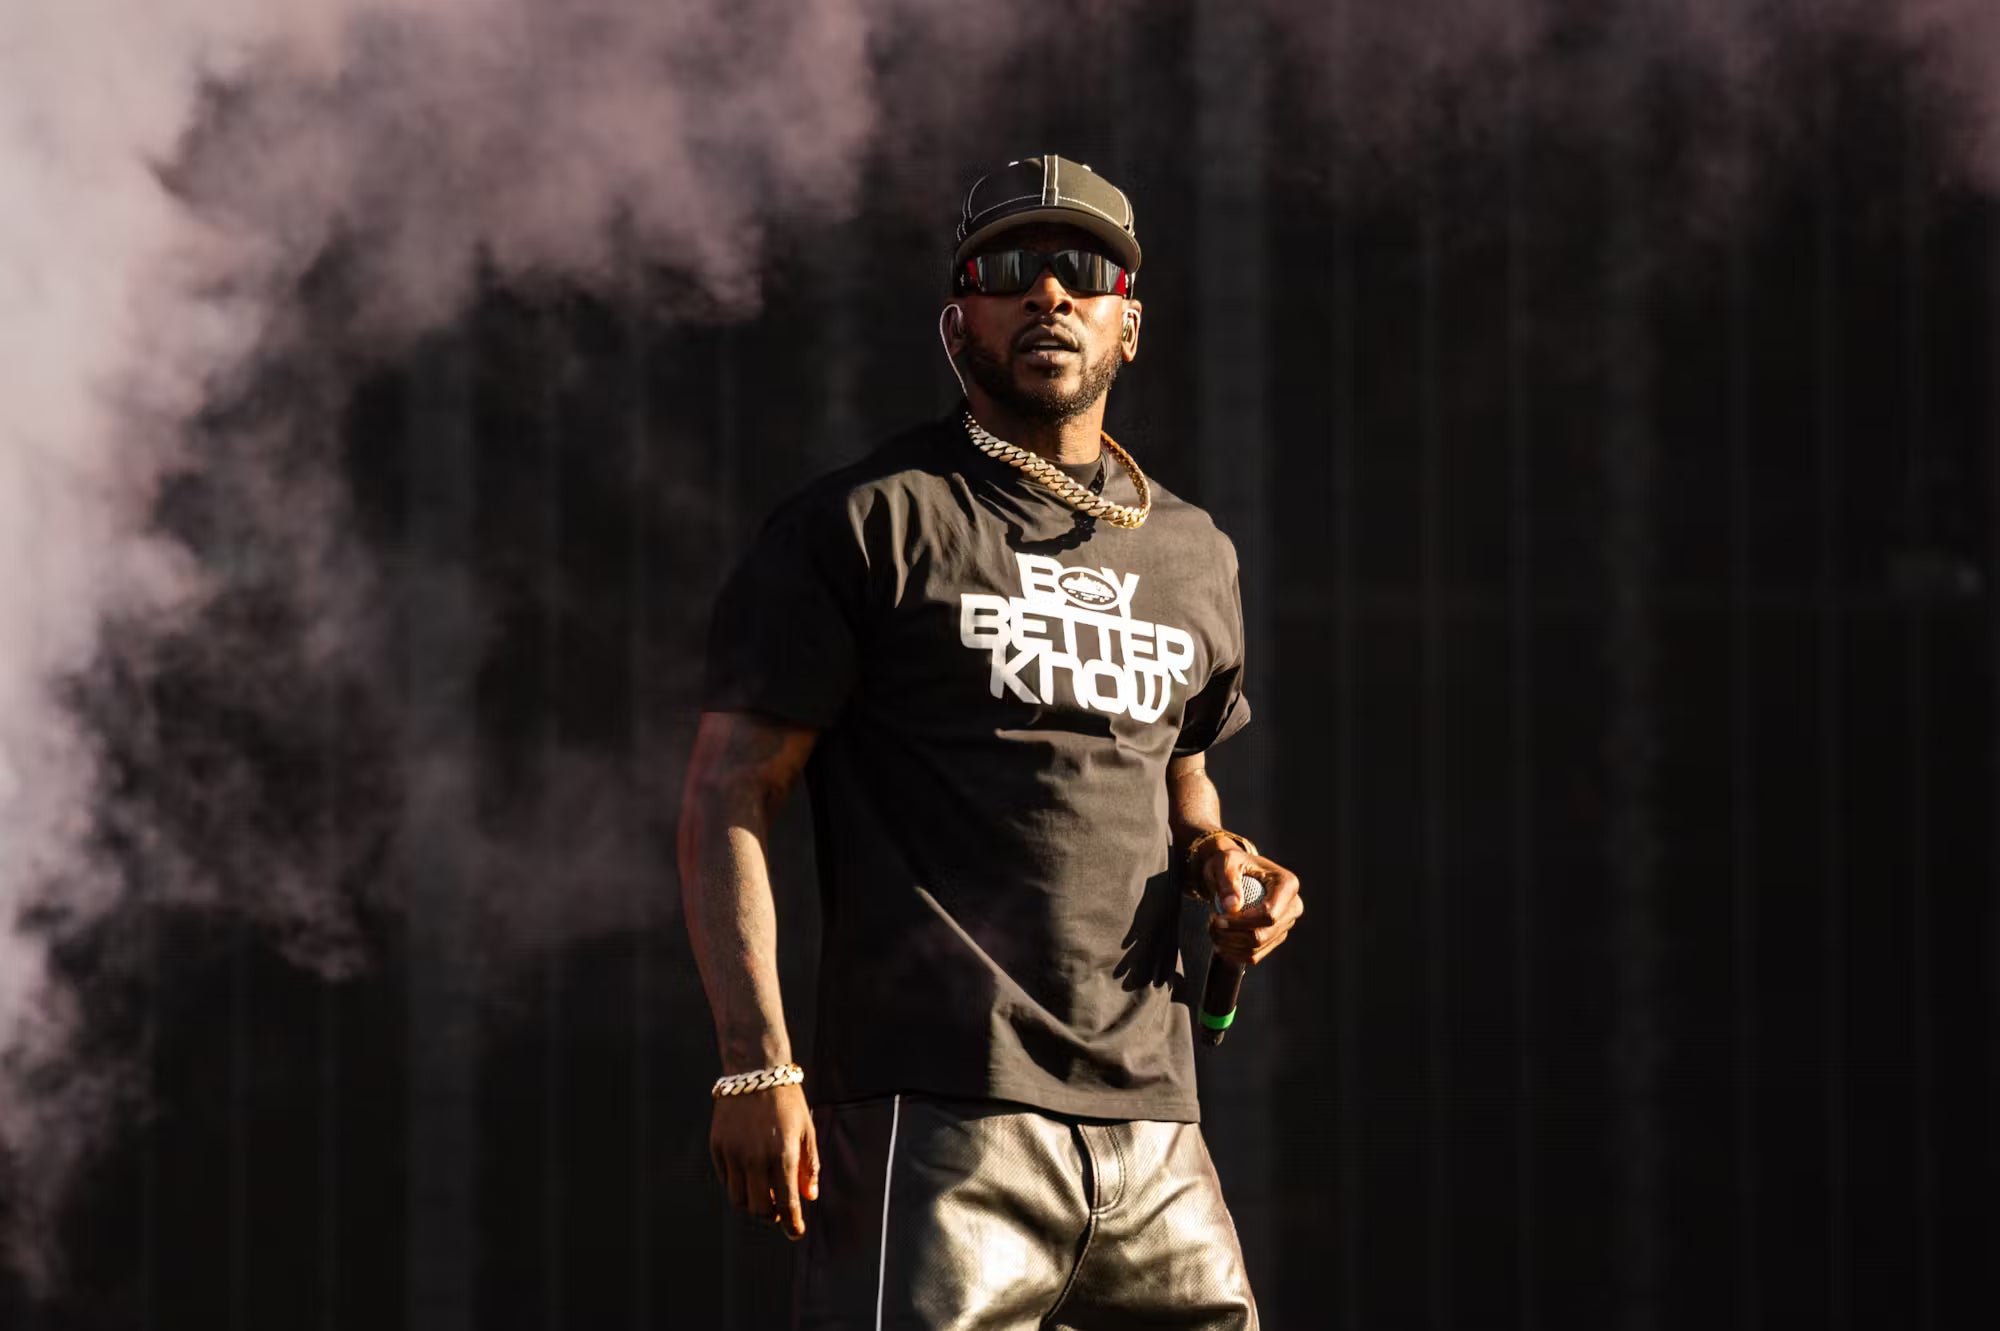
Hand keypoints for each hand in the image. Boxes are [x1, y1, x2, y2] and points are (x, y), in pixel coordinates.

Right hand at [710, 1082, 818, 1239]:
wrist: (754, 1071)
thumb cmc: (787, 1101)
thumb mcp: (806, 1131)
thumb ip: (808, 1166)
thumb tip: (809, 1197)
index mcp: (782, 1155)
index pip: (786, 1204)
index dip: (792, 1225)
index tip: (796, 1233)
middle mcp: (755, 1159)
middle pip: (759, 1209)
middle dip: (771, 1217)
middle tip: (780, 1212)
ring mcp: (732, 1154)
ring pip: (739, 1200)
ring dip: (753, 1206)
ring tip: (765, 1197)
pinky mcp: (717, 1147)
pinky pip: (725, 1181)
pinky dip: (738, 1188)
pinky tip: (750, 1180)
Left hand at [1193, 839, 1303, 967]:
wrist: (1233, 873)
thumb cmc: (1231, 863)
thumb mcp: (1225, 862)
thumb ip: (1227, 881)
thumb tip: (1232, 908)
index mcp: (1287, 884)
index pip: (1269, 914)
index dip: (1243, 922)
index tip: (1218, 919)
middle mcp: (1293, 906)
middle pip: (1263, 934)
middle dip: (1233, 934)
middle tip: (1212, 923)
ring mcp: (1285, 924)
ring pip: (1257, 947)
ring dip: (1229, 943)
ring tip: (1213, 927)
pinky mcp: (1275, 937)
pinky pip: (1254, 955)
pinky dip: (1233, 952)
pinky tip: (1220, 939)